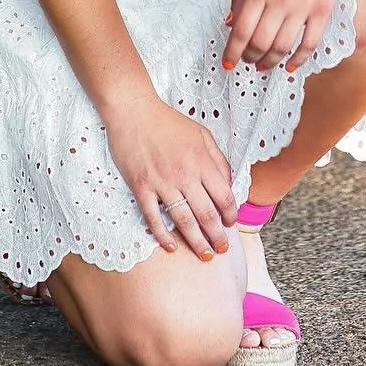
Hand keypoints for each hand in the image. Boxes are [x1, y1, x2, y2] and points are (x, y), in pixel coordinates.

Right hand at [104, 95, 236, 260]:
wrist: (134, 111)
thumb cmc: (168, 122)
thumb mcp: (201, 134)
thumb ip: (218, 159)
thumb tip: (229, 184)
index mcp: (201, 160)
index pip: (223, 196)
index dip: (230, 215)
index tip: (231, 224)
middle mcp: (184, 174)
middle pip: (207, 214)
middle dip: (217, 236)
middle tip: (222, 250)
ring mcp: (162, 182)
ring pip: (184, 220)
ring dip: (196, 242)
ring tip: (205, 254)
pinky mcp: (141, 187)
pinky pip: (154, 218)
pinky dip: (163, 235)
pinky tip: (172, 246)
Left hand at [223, 0, 352, 74]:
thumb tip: (230, 21)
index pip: (241, 30)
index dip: (232, 52)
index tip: (228, 63)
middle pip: (259, 43)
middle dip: (250, 58)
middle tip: (248, 61)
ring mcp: (302, 6)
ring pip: (282, 48)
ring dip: (270, 62)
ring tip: (264, 65)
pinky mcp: (322, 10)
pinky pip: (309, 44)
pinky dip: (299, 60)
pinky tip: (291, 66)